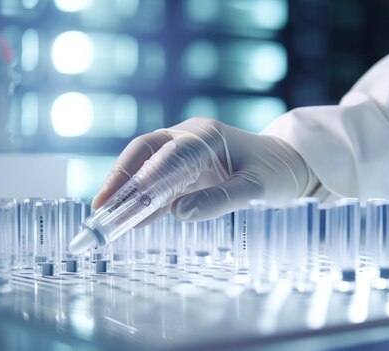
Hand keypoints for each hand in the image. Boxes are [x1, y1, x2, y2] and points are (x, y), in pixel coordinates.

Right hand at [92, 117, 317, 221]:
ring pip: (146, 169)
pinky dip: (144, 204)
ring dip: (127, 193)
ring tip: (105, 218)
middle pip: (145, 152)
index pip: (169, 153)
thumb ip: (220, 199)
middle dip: (121, 178)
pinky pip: (158, 188)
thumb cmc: (275, 172)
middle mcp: (188, 139)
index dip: (145, 175)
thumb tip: (180, 212)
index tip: (126, 198)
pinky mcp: (184, 174)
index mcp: (206, 135)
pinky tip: (129, 222)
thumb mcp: (256, 187)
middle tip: (101, 206)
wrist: (287, 166)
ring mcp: (183, 156)